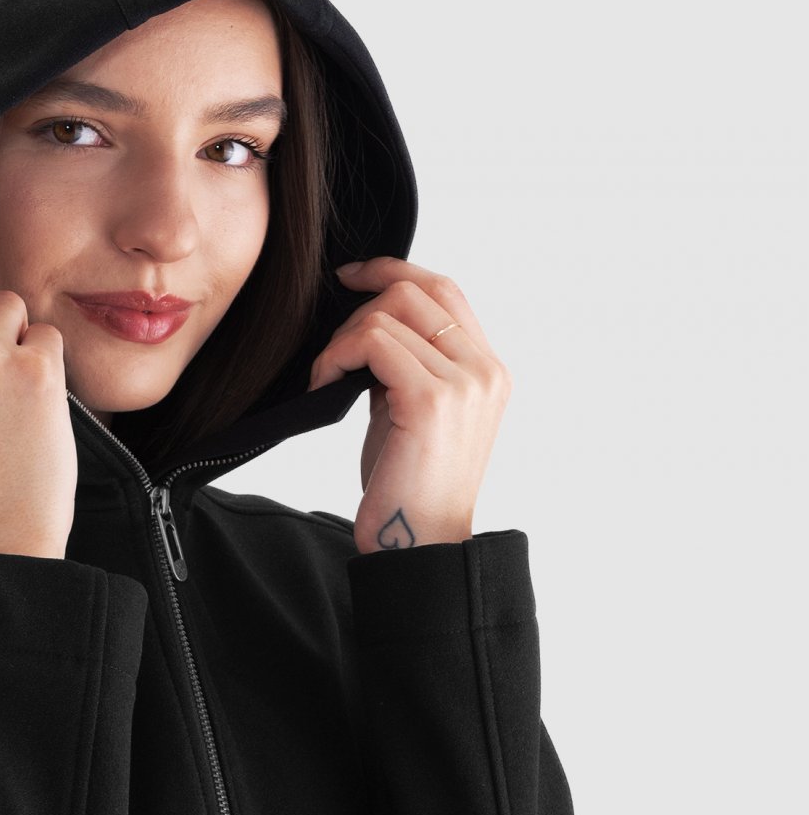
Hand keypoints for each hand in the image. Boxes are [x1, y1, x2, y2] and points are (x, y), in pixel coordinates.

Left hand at [307, 256, 511, 552]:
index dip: (394, 271)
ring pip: (391, 312)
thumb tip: (370, 326)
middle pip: (418, 289)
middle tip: (332, 348)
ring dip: (344, 339)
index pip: (446, 290)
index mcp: (488, 371)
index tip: (351, 278)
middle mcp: (485, 370)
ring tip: (329, 377)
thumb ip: (407, 365)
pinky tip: (326, 384)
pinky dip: (338, 355)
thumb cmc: (408, 487)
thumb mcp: (411, 412)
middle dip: (361, 306)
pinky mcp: (432, 398)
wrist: (418, 543)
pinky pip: (374, 341)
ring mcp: (465, 382)